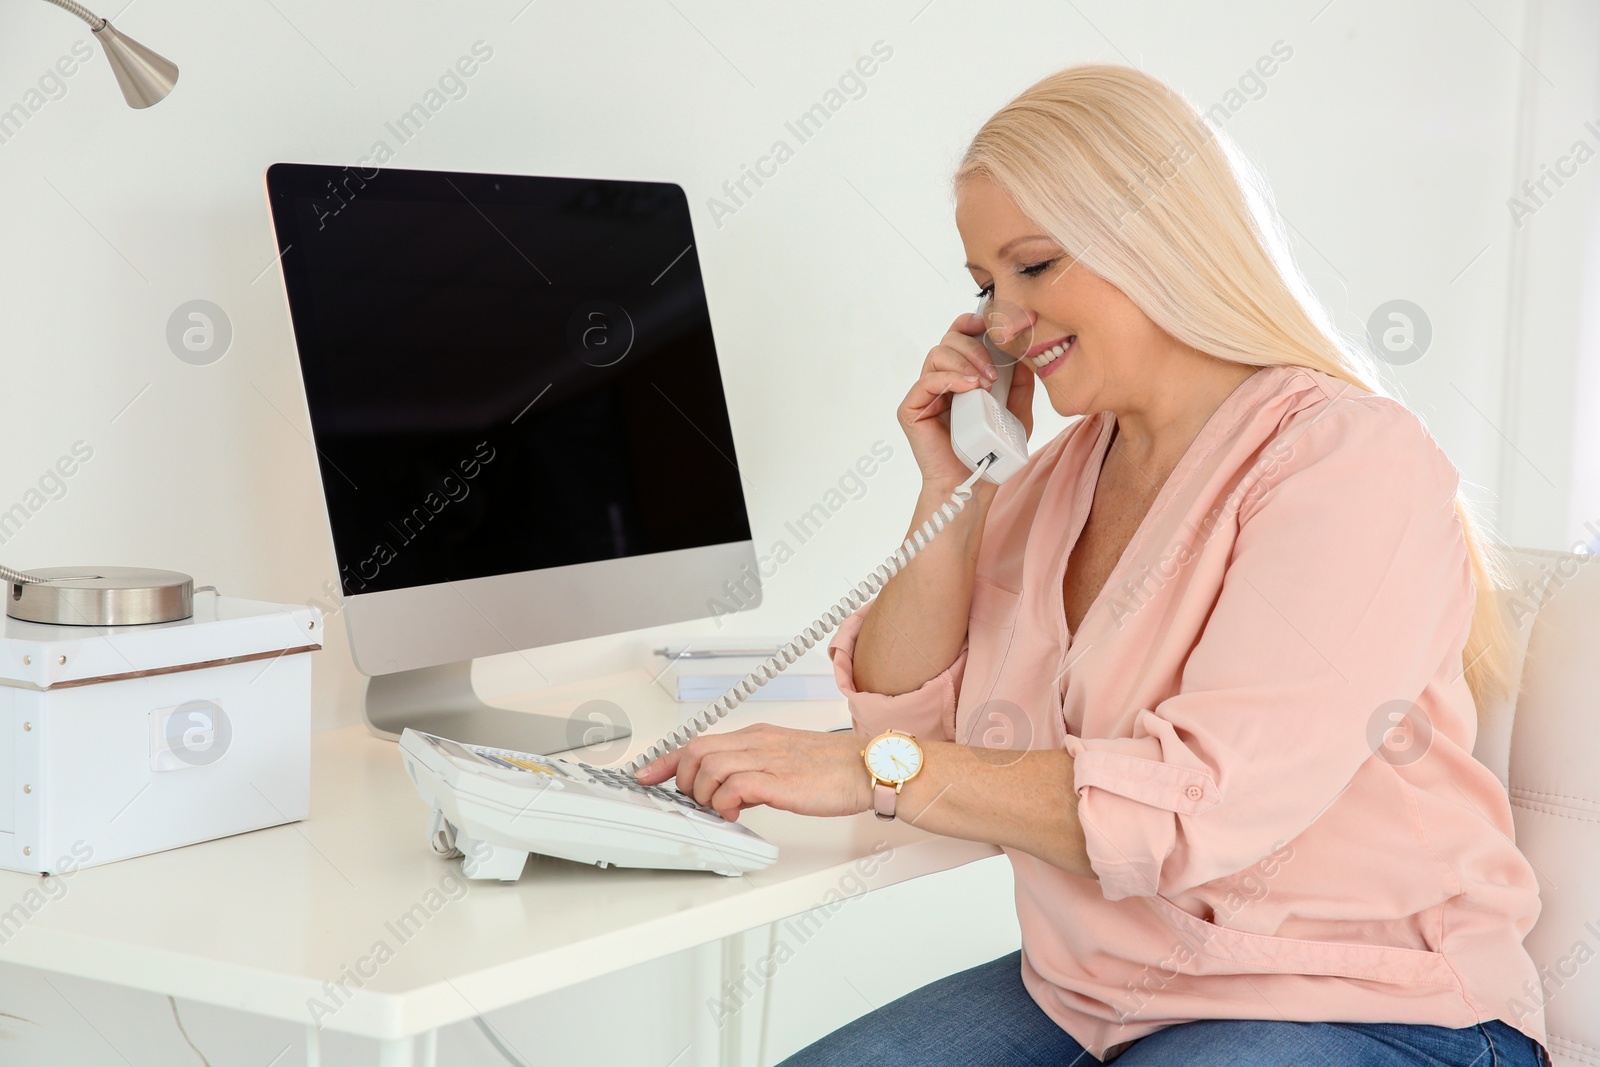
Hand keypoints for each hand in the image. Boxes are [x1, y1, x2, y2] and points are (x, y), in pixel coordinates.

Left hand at [633, 724, 871, 822]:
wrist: (868, 767)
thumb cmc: (832, 769)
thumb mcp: (783, 763)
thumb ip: (753, 773)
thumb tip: (727, 793)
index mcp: (756, 736)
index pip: (698, 741)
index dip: (665, 759)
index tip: (645, 775)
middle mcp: (757, 742)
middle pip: (696, 751)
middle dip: (683, 780)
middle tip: (698, 801)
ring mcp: (768, 759)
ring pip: (710, 767)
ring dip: (704, 795)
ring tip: (720, 809)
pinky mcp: (780, 781)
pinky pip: (736, 786)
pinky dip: (725, 802)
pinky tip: (735, 812)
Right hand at [899, 311, 1035, 491]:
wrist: (972, 484)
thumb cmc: (990, 453)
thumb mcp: (1017, 414)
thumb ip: (1021, 385)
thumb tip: (1024, 356)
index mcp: (961, 375)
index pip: (960, 337)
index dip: (971, 324)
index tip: (989, 325)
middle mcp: (940, 380)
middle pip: (948, 340)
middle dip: (973, 347)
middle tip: (994, 372)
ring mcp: (924, 394)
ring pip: (937, 355)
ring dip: (964, 363)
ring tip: (985, 384)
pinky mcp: (912, 409)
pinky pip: (926, 381)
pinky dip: (949, 378)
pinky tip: (969, 388)